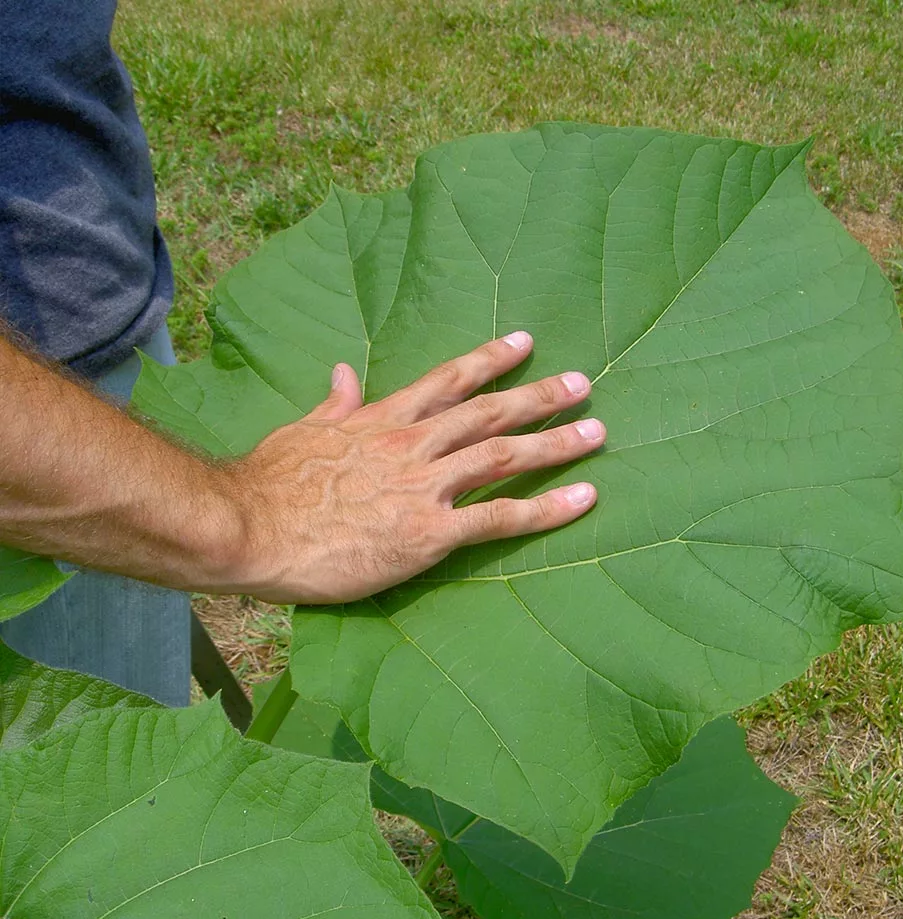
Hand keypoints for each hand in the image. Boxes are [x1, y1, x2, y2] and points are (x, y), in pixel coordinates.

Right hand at [225, 332, 604, 603]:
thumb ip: (334, 405)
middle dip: (539, 396)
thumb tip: (344, 372)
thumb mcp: (300, 431)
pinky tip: (582, 500)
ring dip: (554, 442)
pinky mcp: (428, 534)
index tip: (526, 343)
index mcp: (381, 420)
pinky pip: (497, 517)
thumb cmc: (268, 483)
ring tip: (597, 432)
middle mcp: (411, 445)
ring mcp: (423, 487)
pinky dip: (544, 508)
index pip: (447, 381)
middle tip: (583, 386)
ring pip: (503, 456)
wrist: (248, 527)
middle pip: (489, 413)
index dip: (490, 360)